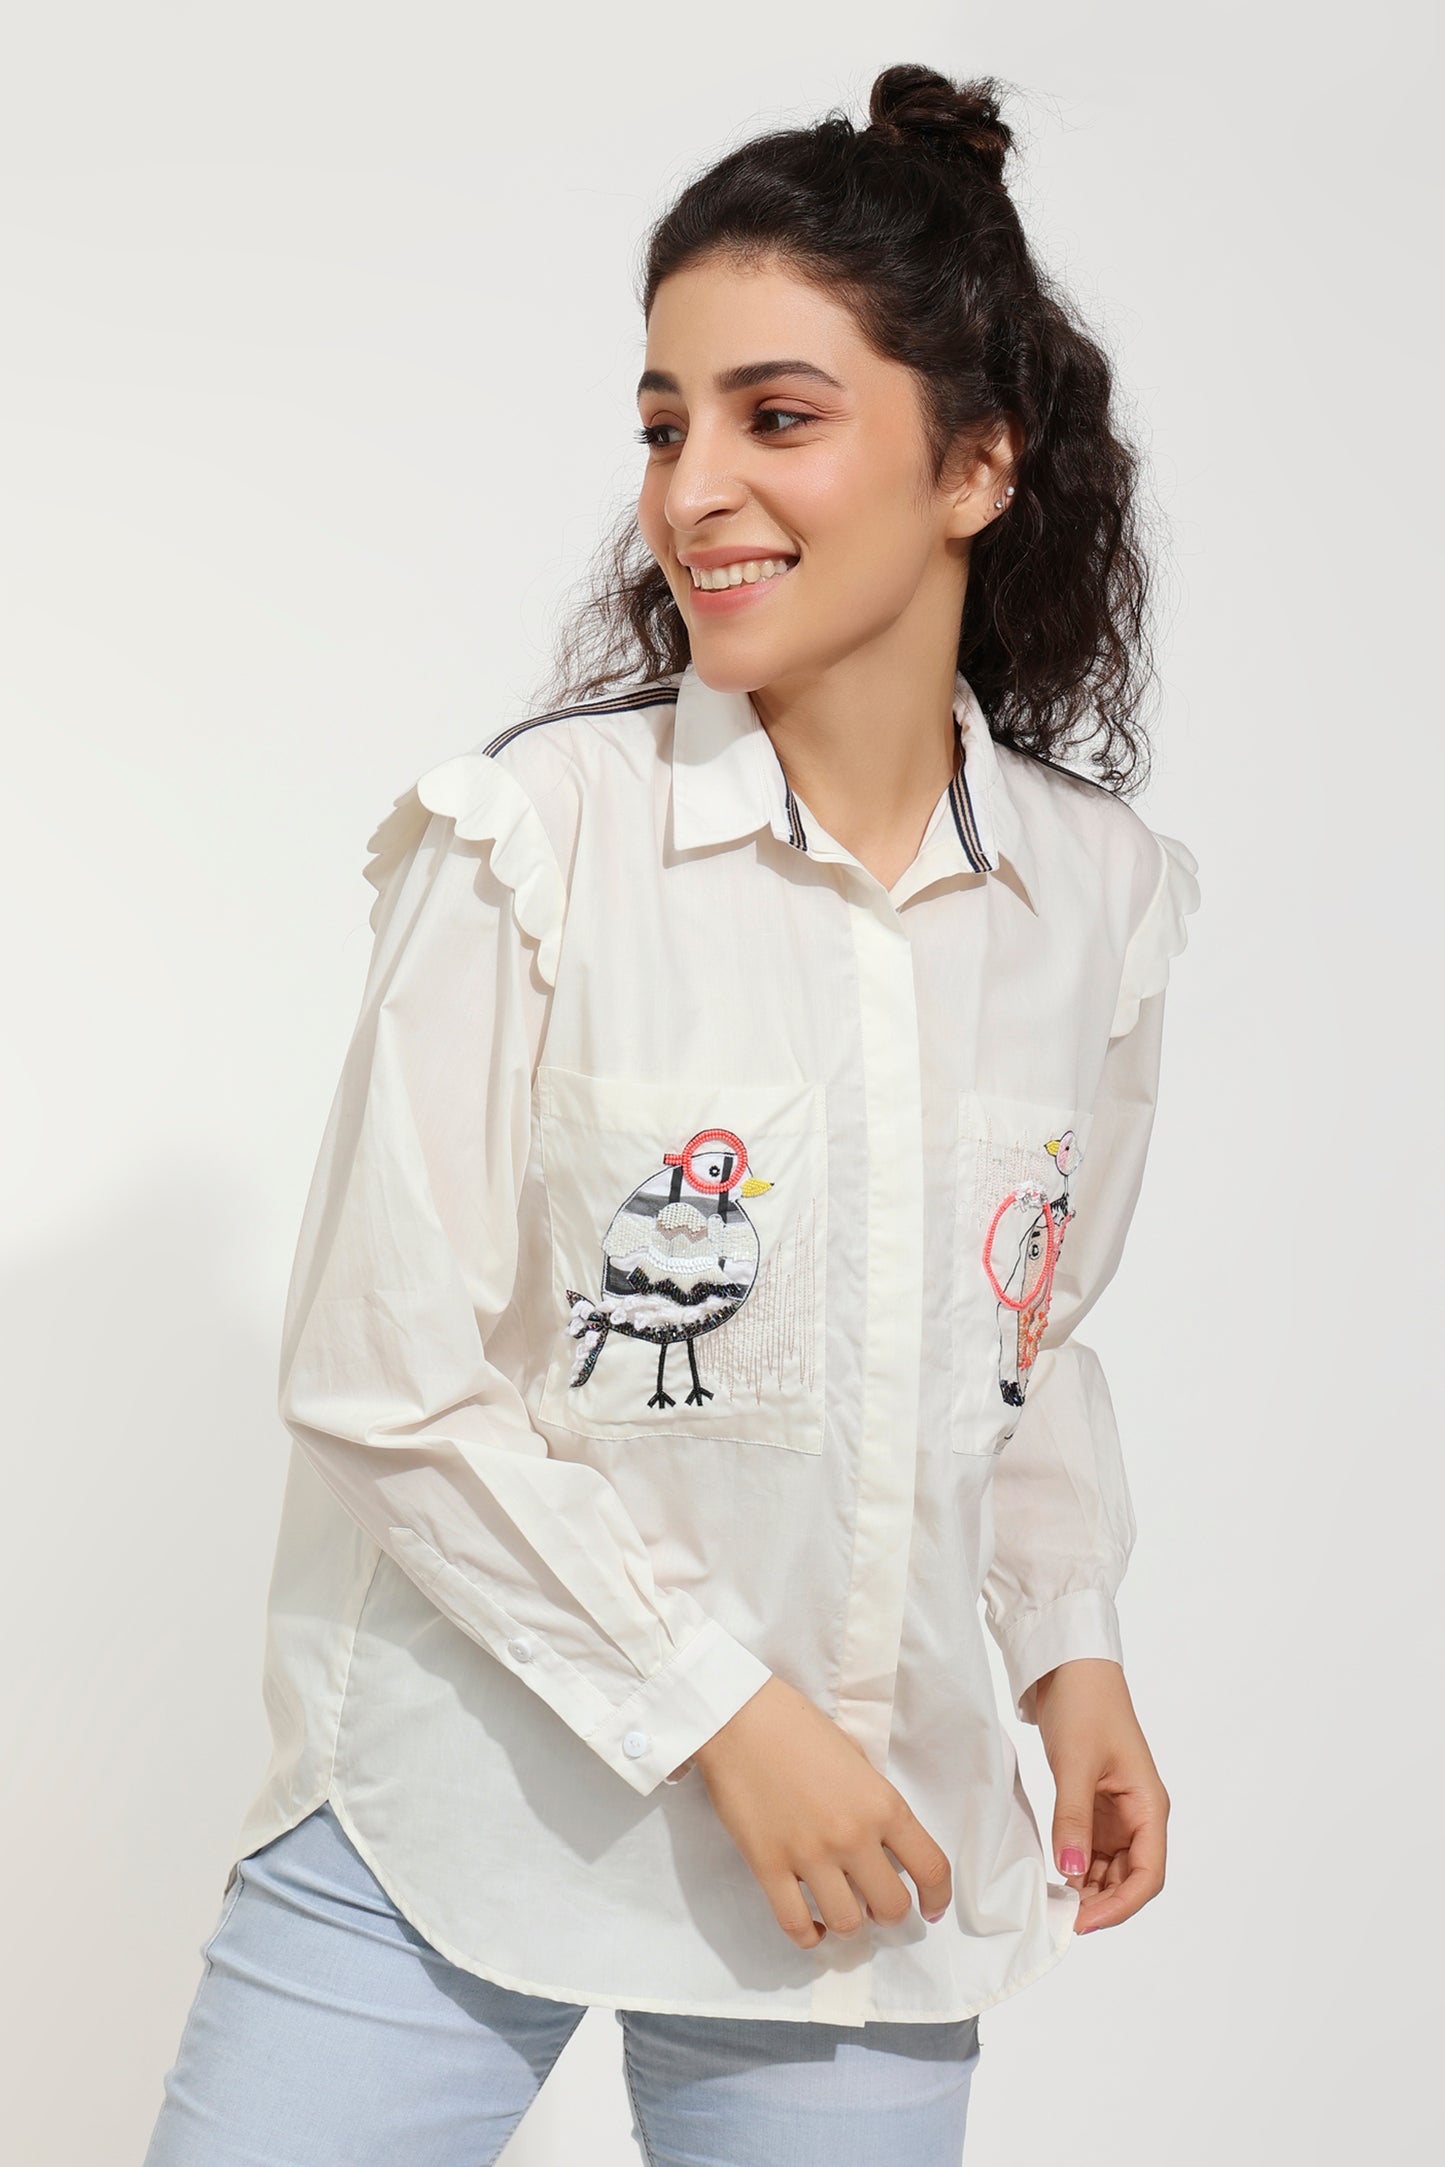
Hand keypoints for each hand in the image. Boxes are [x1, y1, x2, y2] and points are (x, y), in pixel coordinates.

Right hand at [691, 1676, 952, 1949]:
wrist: (739, 1717)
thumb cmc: (799, 1728)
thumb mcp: (856, 1758)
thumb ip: (874, 1803)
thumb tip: (882, 1844)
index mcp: (882, 1804)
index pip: (931, 1868)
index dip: (938, 1899)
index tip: (931, 1910)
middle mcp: (852, 1835)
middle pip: (892, 1907)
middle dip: (890, 1914)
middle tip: (876, 1905)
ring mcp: (809, 1854)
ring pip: (847, 1923)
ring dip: (850, 1924)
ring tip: (842, 1910)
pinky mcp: (768, 1866)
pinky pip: (795, 1925)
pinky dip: (809, 1936)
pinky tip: (812, 1926)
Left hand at [1034, 1658, 1168, 1934]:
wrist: (1070, 1669)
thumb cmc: (1086, 1707)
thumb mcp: (1076, 1764)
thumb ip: (1072, 1819)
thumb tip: (1068, 1871)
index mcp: (1149, 1807)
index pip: (1148, 1874)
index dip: (1120, 1905)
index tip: (1085, 1921)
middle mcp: (1138, 1815)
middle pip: (1129, 1878)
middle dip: (1100, 1902)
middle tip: (1061, 1918)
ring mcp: (1117, 1813)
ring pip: (1108, 1868)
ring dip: (1086, 1888)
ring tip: (1054, 1903)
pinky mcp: (1094, 1806)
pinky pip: (1090, 1848)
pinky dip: (1074, 1866)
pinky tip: (1052, 1877)